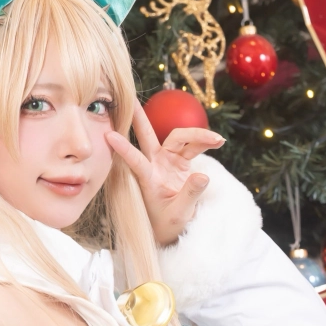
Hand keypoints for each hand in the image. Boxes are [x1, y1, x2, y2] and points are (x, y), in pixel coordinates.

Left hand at [106, 100, 224, 245]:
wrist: (173, 228)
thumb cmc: (169, 224)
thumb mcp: (180, 213)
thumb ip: (190, 194)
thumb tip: (202, 176)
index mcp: (148, 178)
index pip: (134, 159)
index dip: (123, 147)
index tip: (108, 135)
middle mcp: (155, 164)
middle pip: (147, 135)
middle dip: (139, 116)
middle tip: (130, 97)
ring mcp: (167, 161)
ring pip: (179, 137)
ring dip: (198, 135)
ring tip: (217, 140)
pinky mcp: (179, 162)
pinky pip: (192, 146)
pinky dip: (205, 142)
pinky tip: (218, 142)